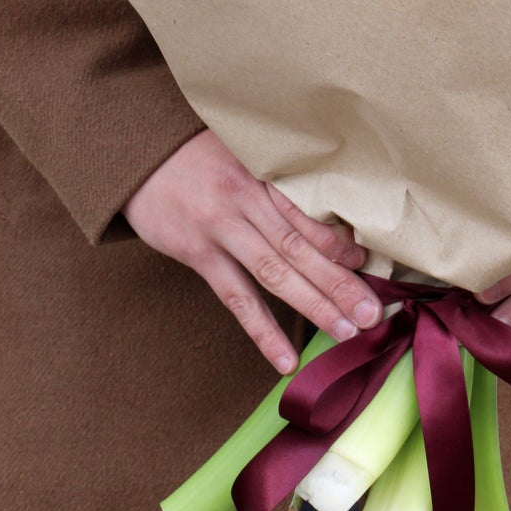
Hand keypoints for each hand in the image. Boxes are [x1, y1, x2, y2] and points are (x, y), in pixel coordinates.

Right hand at [122, 130, 382, 372]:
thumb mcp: (240, 150)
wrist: (137, 152)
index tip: (368, 263)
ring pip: (274, 274)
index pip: (308, 214)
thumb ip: (275, 180)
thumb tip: (323, 214)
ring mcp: (221, 229)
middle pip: (300, 248)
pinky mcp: (197, 252)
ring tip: (346, 333)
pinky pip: (235, 298)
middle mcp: (245, 201)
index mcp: (261, 174)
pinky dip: (262, 330)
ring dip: (314, 306)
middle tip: (374, 312)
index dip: (340, 243)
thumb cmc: (196, 152)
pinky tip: (285, 359)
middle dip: (340, 283)